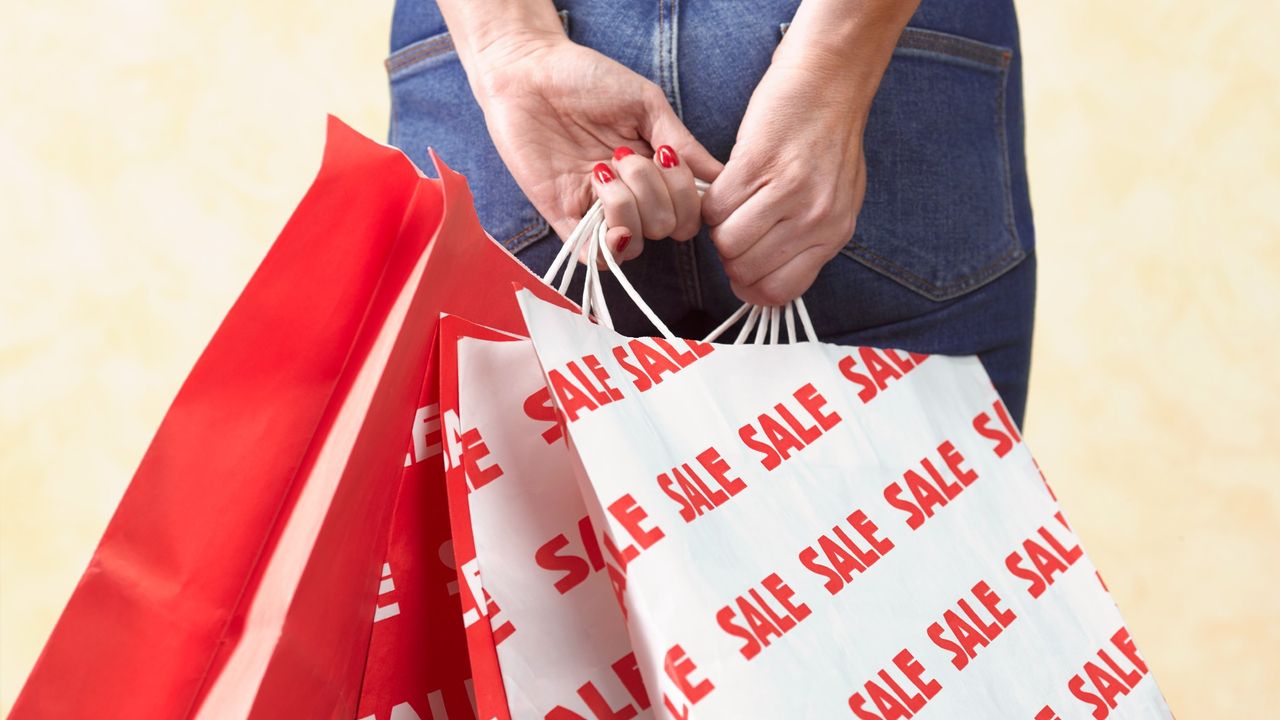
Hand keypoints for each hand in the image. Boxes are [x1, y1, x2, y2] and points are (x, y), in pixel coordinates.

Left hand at [469, 34, 721, 262]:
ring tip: (603, 168)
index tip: (670, 157)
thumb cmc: (585, 79)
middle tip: (624, 153)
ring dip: (629, 205)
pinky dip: (610, 246)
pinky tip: (606, 213)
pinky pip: (597, 257)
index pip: (691, 211)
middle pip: (668, 227)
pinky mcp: (563, 218)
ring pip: (638, 244)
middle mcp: (631, 196)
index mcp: (655, 171)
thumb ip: (681, 142)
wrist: (526, 72)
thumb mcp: (645, 104)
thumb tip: (720, 175)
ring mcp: (597, 210)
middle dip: (656, 191)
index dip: (689, 196)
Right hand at [701, 0, 916, 305]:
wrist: (829, 79)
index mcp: (835, 232)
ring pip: (726, 243)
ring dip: (719, 230)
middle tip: (735, 231)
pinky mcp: (757, 165)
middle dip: (731, 257)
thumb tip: (768, 279)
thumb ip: (808, 241)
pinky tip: (728, 184)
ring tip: (732, 206)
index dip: (752, 287)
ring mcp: (788, 192)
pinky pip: (716, 208)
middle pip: (746, 271)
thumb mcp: (836, 200)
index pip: (782, 292)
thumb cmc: (830, 137)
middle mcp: (815, 218)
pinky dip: (712, 202)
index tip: (743, 271)